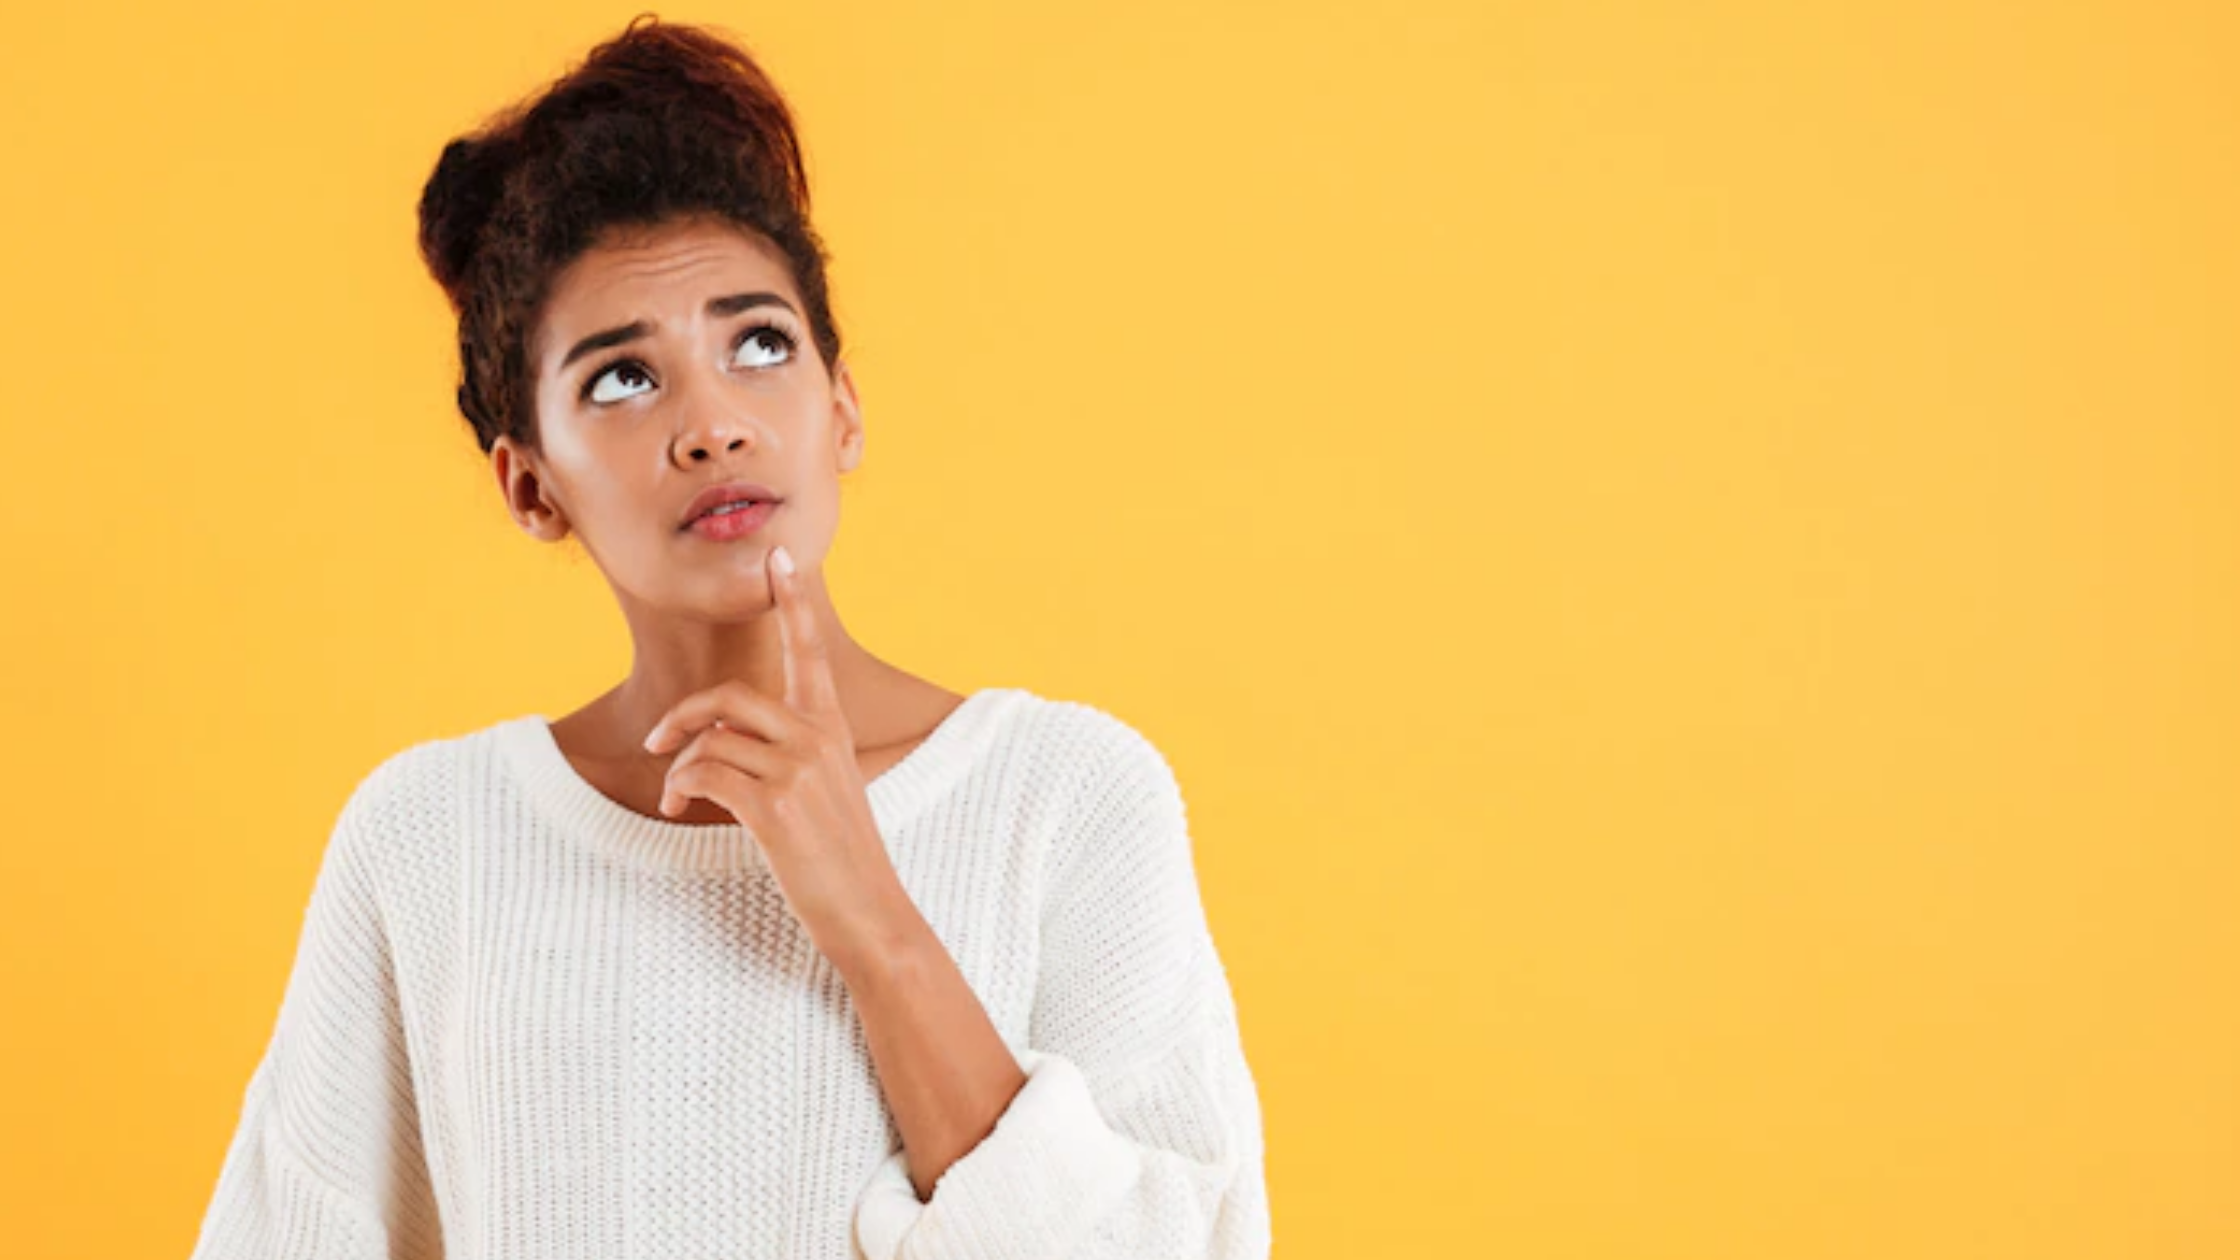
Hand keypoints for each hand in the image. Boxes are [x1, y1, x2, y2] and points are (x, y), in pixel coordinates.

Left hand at [640, 544, 909, 963]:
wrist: (870, 915)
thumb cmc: (841, 861)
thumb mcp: (825, 793)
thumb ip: (785, 757)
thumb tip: (715, 746)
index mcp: (832, 730)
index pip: (809, 652)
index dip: (792, 601)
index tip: (778, 555)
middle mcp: (818, 739)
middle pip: (730, 697)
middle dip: (682, 716)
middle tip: (656, 744)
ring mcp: (798, 770)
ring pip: (710, 739)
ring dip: (679, 767)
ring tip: (677, 796)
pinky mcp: (775, 805)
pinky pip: (705, 772)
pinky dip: (682, 787)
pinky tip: (683, 809)